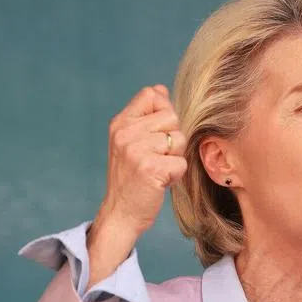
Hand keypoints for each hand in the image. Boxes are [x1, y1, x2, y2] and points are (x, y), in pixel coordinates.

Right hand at [86, 85, 187, 287]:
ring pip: (179, 140)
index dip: (163, 112)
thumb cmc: (133, 177)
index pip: (151, 95)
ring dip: (175, 158)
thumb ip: (147, 116)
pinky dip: (176, 175)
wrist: (121, 213)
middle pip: (172, 117)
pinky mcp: (149, 168)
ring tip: (158, 169)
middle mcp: (125, 133)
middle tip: (157, 158)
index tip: (156, 134)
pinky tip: (160, 182)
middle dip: (173, 139)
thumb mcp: (132, 142)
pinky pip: (181, 162)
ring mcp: (136, 150)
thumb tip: (160, 89)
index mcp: (120, 123)